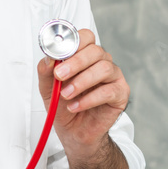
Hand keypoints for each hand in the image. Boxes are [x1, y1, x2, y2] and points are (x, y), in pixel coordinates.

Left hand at [37, 29, 128, 156]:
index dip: (73, 43)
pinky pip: (109, 91)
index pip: (85, 37)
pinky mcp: (121, 93)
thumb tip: (48, 58)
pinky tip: (76, 106)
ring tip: (66, 95)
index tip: (57, 54)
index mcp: (85, 54)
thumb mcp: (47, 87)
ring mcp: (113, 76)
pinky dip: (89, 99)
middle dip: (75, 62)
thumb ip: (46, 71)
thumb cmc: (63, 105)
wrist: (74, 131)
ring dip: (81, 82)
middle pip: (95, 51)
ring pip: (104, 68)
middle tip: (60, 76)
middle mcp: (101, 61)